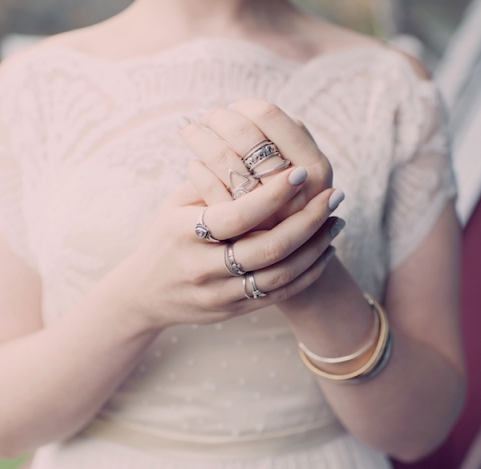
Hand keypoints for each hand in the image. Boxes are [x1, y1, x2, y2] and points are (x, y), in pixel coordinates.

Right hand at [118, 167, 343, 328]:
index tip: (301, 173)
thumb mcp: (177, 205)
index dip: (273, 194)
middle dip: (307, 221)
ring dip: (315, 247)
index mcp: (184, 232)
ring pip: (279, 274)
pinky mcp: (232, 310)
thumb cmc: (166, 236)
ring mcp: (218, 293)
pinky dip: (307, 273)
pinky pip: (279, 294)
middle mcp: (201, 267)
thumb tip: (256, 146)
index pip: (237, 214)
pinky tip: (324, 250)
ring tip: (336, 221)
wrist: (145, 293)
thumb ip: (212, 182)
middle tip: (334, 196)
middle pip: (267, 248)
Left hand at [178, 99, 334, 223]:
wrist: (284, 267)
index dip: (246, 105)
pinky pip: (211, 191)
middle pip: (246, 135)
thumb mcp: (301, 178)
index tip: (235, 106)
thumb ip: (286, 145)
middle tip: (207, 115)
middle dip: (220, 118)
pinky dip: (197, 171)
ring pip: (225, 160)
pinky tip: (193, 166)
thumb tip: (246, 109)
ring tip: (189, 129)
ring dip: (201, 138)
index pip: (270, 115)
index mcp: (315, 167)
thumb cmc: (289, 211)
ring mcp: (268, 212)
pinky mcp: (240, 235)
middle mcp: (296, 190)